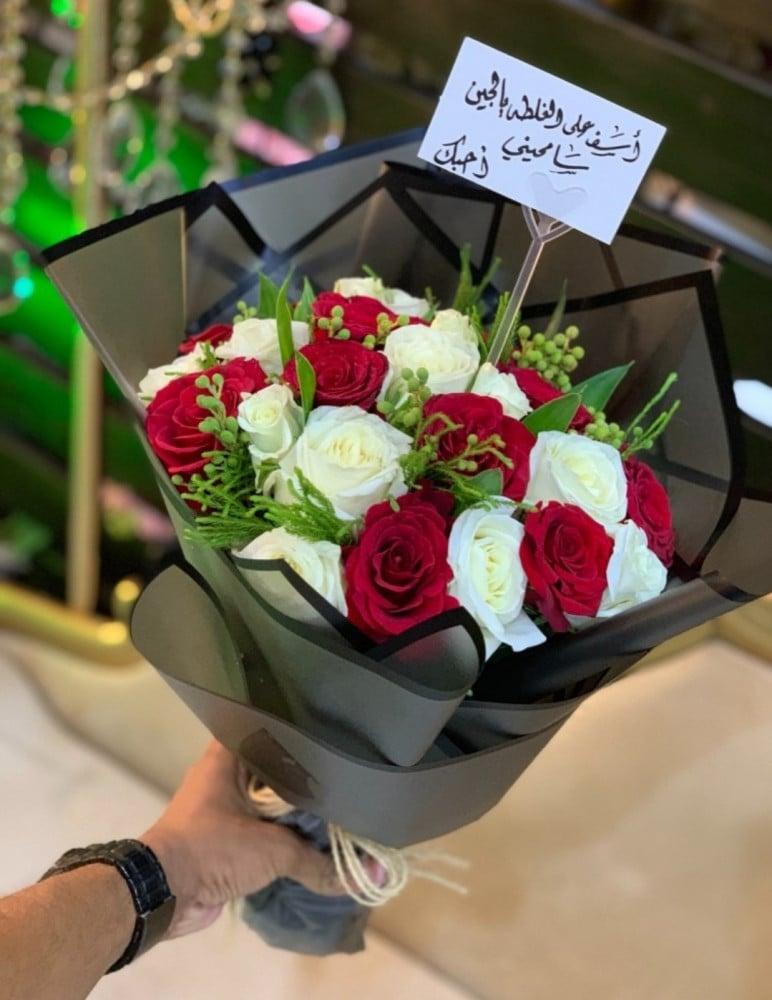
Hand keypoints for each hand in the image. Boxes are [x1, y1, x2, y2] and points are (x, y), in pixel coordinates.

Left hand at [141, 741, 343, 937]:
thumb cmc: (214, 847)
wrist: (163, 892)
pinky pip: (261, 829)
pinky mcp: (223, 838)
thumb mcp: (274, 850)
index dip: (304, 734)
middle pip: (276, 768)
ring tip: (339, 808)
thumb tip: (372, 876)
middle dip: (307, 778)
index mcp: (228, 755)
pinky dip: (283, 836)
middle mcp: (224, 774)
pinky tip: (314, 840)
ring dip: (295, 812)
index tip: (336, 738)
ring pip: (268, 802)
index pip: (273, 730)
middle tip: (348, 776)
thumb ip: (321, 862)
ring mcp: (222, 807)